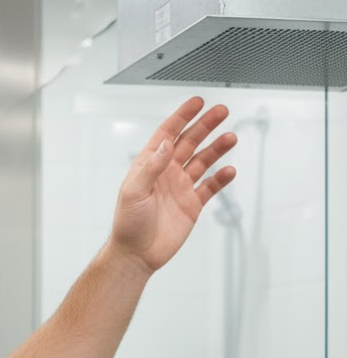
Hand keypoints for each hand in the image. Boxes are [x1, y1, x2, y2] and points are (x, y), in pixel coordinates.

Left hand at [110, 97, 237, 273]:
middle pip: (189, 142)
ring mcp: (180, 188)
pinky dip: (221, 178)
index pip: (167, 135)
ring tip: (230, 138)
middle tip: (222, 111)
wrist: (136, 255)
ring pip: (203, 161)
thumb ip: (150, 167)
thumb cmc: (127, 225)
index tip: (197, 102)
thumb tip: (165, 144)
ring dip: (217, 149)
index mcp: (149, 166)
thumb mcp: (132, 192)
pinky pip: (210, 187)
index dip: (182, 117)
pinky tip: (229, 170)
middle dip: (205, 126)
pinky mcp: (192, 204)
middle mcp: (166, 173)